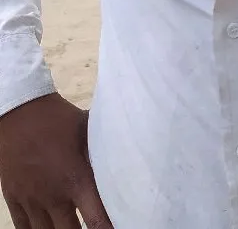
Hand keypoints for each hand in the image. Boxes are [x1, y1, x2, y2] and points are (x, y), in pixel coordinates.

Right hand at [0, 93, 112, 228]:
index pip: (97, 221)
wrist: (19, 110)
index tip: (121, 226)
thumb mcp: (87, 128)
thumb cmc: (58, 118)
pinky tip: (48, 227)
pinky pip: (24, 228)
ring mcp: (32, 200)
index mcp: (77, 180)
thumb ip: (105, 146)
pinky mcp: (14, 198)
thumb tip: (131, 145)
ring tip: (71, 227)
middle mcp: (55, 196)